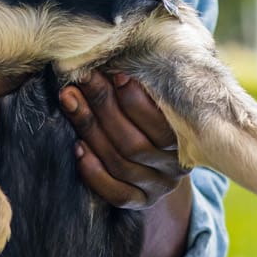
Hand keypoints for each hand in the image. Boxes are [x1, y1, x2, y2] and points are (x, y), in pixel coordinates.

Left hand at [59, 71, 187, 209]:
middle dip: (103, 107)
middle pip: (134, 144)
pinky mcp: (141, 200)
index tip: (115, 74)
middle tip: (81, 80)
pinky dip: (94, 173)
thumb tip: (113, 56)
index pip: (161, 125)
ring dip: (90, 131)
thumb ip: (146, 84)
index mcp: (187, 137)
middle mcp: (175, 166)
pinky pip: (117, 194)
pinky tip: (78, 148)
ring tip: (70, 101)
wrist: (161, 156)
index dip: (136, 100)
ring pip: (120, 165)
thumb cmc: (154, 111)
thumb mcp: (158, 96)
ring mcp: (158, 186)